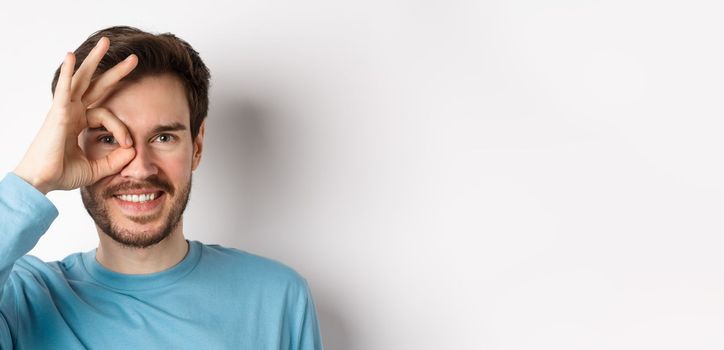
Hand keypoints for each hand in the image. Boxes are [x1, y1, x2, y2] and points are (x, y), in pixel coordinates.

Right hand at [14, 37, 137, 193]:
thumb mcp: (97, 168)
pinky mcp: (57, 113)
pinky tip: (70, 56)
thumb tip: (134, 150)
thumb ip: (116, 159)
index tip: (129, 144)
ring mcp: (64, 109)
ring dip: (94, 60)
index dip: (121, 129)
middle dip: (115, 72)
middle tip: (134, 59)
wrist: (42, 182)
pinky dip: (66, 72)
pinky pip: (63, 88)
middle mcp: (72, 112)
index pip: (108, 116)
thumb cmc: (62, 174)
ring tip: (105, 42)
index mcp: (79, 122)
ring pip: (81, 79)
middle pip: (96, 85)